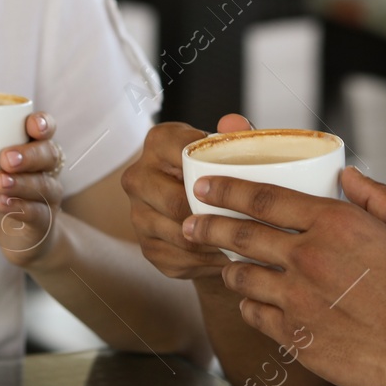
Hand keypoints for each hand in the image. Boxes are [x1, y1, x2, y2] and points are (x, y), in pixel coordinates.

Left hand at [0, 112, 65, 267]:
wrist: (18, 237)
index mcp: (32, 149)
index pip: (45, 129)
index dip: (42, 123)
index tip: (30, 124)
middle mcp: (45, 170)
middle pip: (49, 154)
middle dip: (28, 154)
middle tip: (4, 159)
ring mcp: (47, 197)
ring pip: (45, 185)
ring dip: (21, 182)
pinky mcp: (43, 223)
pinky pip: (38, 213)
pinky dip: (20, 207)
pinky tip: (3, 203)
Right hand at [123, 112, 252, 280]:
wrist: (202, 209)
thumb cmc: (216, 172)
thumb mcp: (227, 149)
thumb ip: (233, 135)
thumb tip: (234, 125)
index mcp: (158, 143)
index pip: (182, 153)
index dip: (214, 170)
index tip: (242, 181)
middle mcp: (138, 177)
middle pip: (176, 202)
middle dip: (213, 214)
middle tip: (247, 221)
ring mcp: (138, 215)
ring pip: (180, 235)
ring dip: (214, 241)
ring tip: (244, 242)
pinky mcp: (148, 248)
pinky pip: (181, 259)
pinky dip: (208, 260)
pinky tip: (230, 255)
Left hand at [182, 165, 385, 385]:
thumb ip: (378, 197)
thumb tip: (348, 174)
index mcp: (334, 223)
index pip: (263, 197)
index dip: (227, 189)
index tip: (205, 185)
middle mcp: (308, 257)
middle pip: (240, 234)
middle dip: (207, 225)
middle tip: (190, 223)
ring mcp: (298, 298)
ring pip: (242, 276)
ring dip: (229, 268)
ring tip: (225, 265)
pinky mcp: (295, 336)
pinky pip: (255, 314)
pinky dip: (249, 305)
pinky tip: (253, 301)